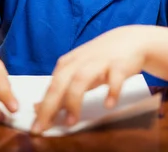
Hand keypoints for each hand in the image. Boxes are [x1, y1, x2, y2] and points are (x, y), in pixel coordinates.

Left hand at [30, 25, 149, 133]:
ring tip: (71, 122)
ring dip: (74, 100)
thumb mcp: (78, 72)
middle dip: (50, 105)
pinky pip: (115, 77)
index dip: (42, 108)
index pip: (50, 87)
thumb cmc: (101, 59)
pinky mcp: (120, 64)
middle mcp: (80, 62)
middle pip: (60, 82)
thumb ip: (60, 90)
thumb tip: (38, 108)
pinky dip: (111, 90)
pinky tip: (108, 104)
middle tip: (43, 127)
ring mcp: (100, 62)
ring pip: (81, 78)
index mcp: (68, 64)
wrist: (131, 39)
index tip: (36, 128)